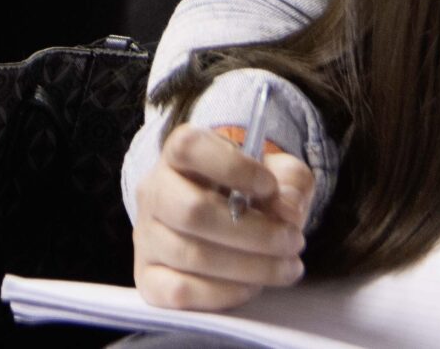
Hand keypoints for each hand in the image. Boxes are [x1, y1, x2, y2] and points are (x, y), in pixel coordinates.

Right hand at [133, 120, 314, 310]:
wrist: (218, 225)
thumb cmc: (247, 194)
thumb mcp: (276, 175)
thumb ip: (290, 182)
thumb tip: (286, 209)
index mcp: (178, 155)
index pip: (188, 147)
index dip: (233, 167)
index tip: (270, 187)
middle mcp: (154, 192)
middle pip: (190, 210)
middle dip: (254, 233)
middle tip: (293, 241)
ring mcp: (146, 237)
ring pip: (190, 255)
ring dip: (250, 267)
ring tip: (286, 267)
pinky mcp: (148, 277)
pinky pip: (178, 291)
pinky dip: (224, 293)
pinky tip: (252, 286)